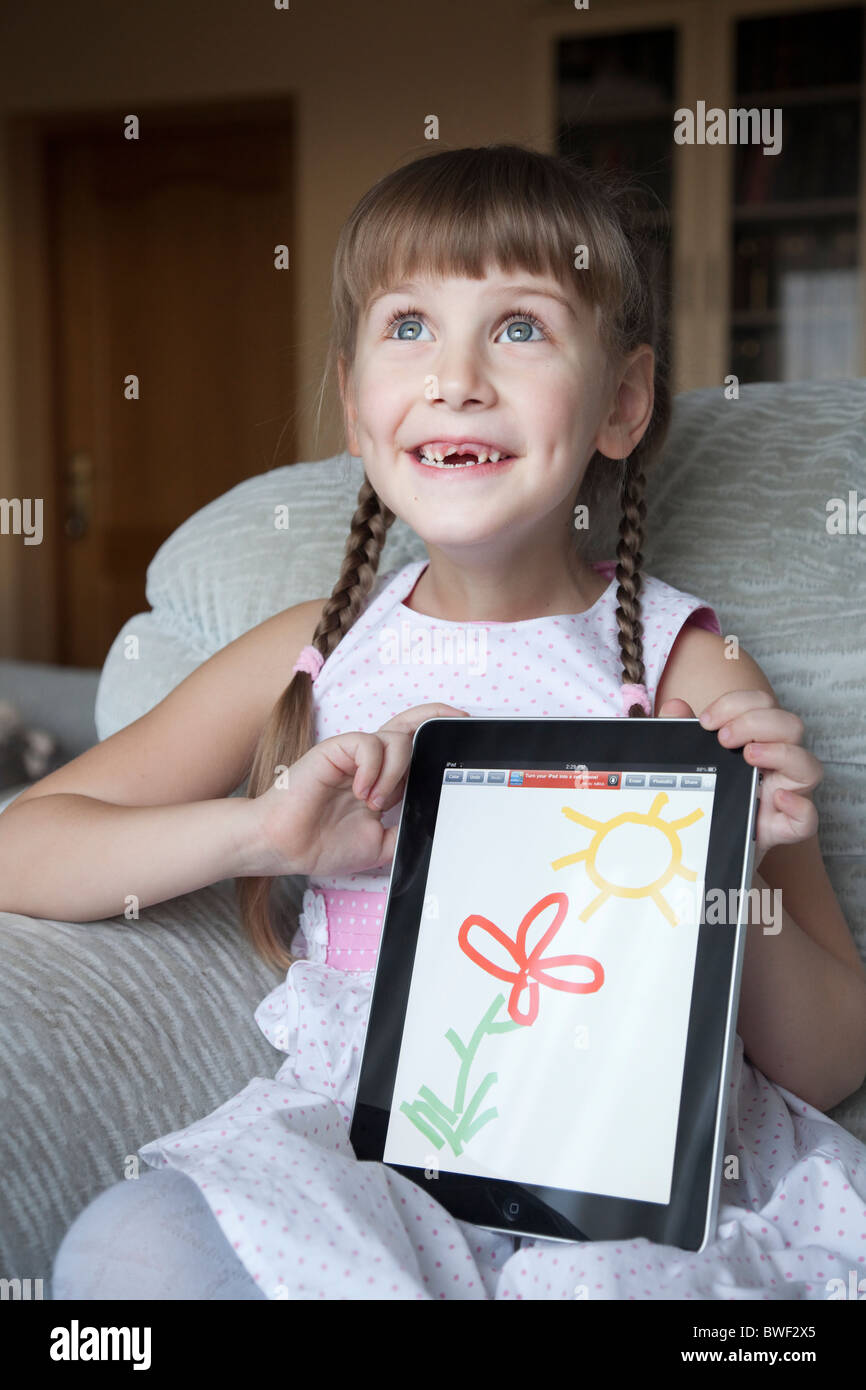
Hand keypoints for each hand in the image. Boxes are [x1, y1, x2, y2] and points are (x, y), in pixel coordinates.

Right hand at [247, 703, 469, 878]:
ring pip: (396, 737)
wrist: (284, 847)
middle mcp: (371, 762)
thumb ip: (407, 830)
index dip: (439, 738)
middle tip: (460, 721)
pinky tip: (363, 793)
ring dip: (397, 771)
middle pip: (411, 724)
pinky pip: (369, 744)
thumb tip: (438, 825)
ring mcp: (353, 755)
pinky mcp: (335, 750)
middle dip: (437, 718)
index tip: (464, 741)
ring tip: (377, 802)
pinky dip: (375, 769)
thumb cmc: (322, 844)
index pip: (417, 747)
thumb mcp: (381, 844)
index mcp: (383, 779)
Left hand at [657, 692, 822, 867]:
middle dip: (756, 723)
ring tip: (749, 756)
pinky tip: (778, 798)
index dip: (737, 704)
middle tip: (723, 737)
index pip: (763, 704)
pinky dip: (799, 806)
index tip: (706, 720)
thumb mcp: (694, 759)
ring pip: (810, 766)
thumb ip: (683, 733)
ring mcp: (788, 793)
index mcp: (758, 739)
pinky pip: (808, 818)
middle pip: (791, 726)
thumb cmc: (712, 791)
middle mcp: (779, 762)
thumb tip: (674, 707)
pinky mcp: (787, 827)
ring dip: (780, 753)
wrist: (711, 841)